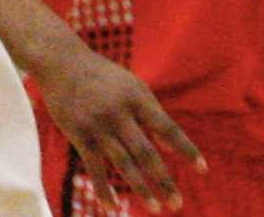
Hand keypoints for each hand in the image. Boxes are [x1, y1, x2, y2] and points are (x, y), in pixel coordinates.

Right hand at [38, 38, 204, 212]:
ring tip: (156, 208)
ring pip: (124, 163)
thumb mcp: (131, 86)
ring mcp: (98, 124)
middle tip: (177, 204)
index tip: (203, 170)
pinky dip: (104, 188)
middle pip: (146, 152)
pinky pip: (94, 167)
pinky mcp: (79, 134)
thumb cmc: (102, 76)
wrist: (61, 62)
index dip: (186, 149)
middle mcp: (119, 112)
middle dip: (163, 180)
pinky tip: (112, 207)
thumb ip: (150, 115)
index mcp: (137, 97)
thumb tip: (170, 150)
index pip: (167, 127)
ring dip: (141, 188)